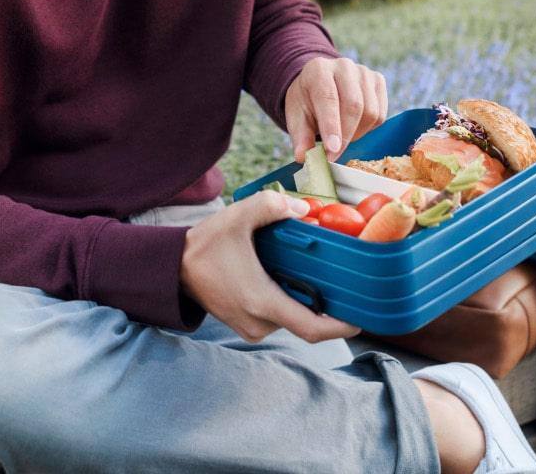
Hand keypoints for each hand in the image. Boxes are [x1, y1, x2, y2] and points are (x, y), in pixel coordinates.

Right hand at [179, 191, 360, 342]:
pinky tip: (294, 275)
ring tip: (317, 271)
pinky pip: (280, 316)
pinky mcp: (248, 324)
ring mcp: (253, 327)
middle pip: (307, 320)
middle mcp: (260, 322)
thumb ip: (272, 206)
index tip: (362, 316)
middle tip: (346, 278)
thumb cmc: (206, 244)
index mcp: (263, 302)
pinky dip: (292, 298)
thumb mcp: (238, 216)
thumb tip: (305, 210)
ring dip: (307, 297)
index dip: (341, 326)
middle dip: (328, 302)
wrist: (174, 267)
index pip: (312, 329)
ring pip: (293, 316)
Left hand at [285, 56, 387, 163]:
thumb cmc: (308, 101)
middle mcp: (344, 66)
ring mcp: (364, 72)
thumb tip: (303, 157)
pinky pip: (380, 114)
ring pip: (370, 112)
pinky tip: (353, 127)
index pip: (328, 98)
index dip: (331, 126)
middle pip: (354, 105)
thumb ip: (300, 136)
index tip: (332, 149)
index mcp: (318, 69)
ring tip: (341, 136)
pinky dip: (368, 128)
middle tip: (334, 154)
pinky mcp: (378, 80)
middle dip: (345, 136)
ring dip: (357, 133)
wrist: (320, 83)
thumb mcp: (297, 116)